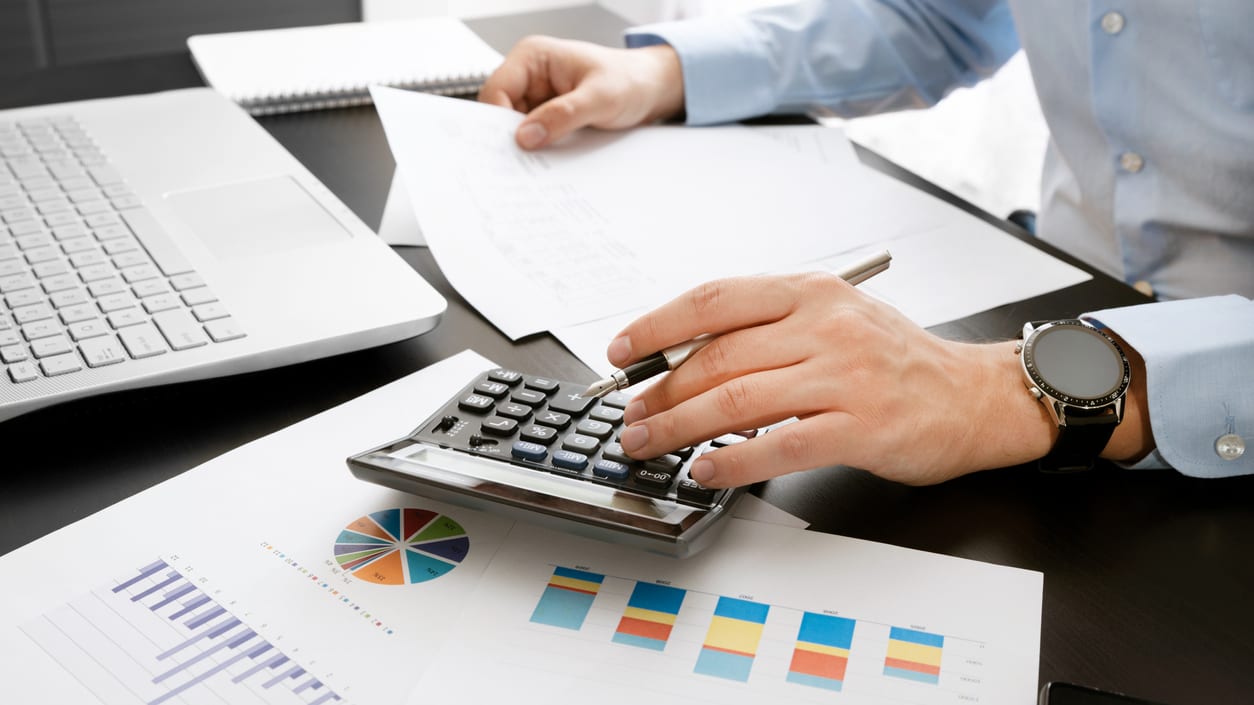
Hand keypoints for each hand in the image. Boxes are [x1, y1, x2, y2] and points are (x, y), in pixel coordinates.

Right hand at [478, 36, 683, 149]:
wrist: (650, 90)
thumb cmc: (629, 81)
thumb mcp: (600, 99)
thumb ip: (563, 115)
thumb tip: (526, 136)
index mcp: (533, 57)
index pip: (496, 90)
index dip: (497, 121)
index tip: (511, 149)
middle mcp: (529, 75)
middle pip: (499, 112)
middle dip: (509, 138)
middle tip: (518, 167)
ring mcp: (536, 96)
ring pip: (513, 128)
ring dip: (525, 147)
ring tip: (535, 168)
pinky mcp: (546, 115)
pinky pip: (531, 136)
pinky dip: (536, 150)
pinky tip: (544, 164)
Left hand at [609, 272, 1062, 486]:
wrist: (975, 397)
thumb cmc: (897, 361)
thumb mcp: (834, 319)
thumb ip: (768, 330)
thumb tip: (687, 357)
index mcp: (810, 292)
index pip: (715, 299)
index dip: (658, 325)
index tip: (622, 350)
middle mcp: (824, 326)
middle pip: (716, 357)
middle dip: (660, 391)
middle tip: (632, 416)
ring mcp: (843, 376)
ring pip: (737, 400)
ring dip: (680, 427)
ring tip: (651, 444)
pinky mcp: (860, 426)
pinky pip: (778, 445)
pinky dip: (732, 460)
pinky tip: (706, 468)